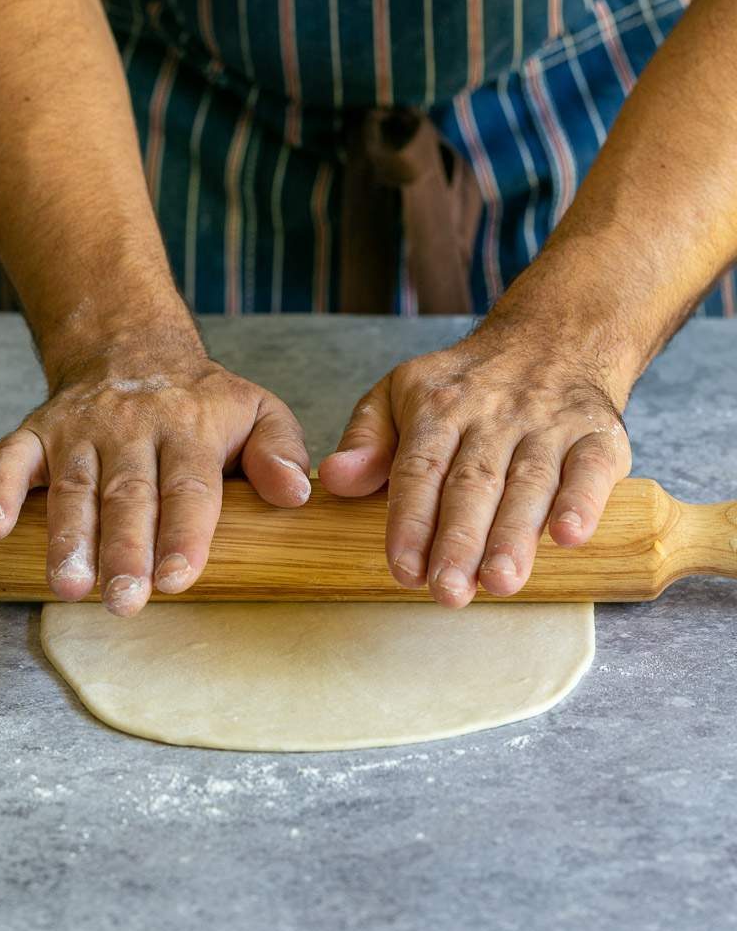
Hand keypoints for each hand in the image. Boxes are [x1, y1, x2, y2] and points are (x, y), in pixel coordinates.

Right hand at [0, 340, 309, 615]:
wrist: (133, 349)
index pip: (189, 486)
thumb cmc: (204, 401)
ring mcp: (82, 428)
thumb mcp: (258, 411)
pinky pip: (12, 458)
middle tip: (125, 601)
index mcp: (191, 426)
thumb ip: (279, 452)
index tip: (177, 577)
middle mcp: (134, 426)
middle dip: (125, 550)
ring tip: (70, 586)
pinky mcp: (39, 430)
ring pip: (74, 486)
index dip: (184, 533)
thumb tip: (297, 495)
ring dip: (67, 537)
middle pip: (129, 494)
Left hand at [319, 316, 631, 607]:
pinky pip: (591, 468)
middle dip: (458, 540)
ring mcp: (547, 424)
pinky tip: (569, 536)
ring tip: (499, 581)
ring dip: (515, 534)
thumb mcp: (399, 393)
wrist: (552, 339)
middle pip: (473, 483)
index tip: (402, 568)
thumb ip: (366, 439)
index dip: (410, 520)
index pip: (419, 468)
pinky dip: (583, 502)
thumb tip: (332, 478)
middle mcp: (493, 415)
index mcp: (438, 408)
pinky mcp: (597, 435)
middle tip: (447, 591)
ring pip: (529, 482)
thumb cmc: (465, 385)